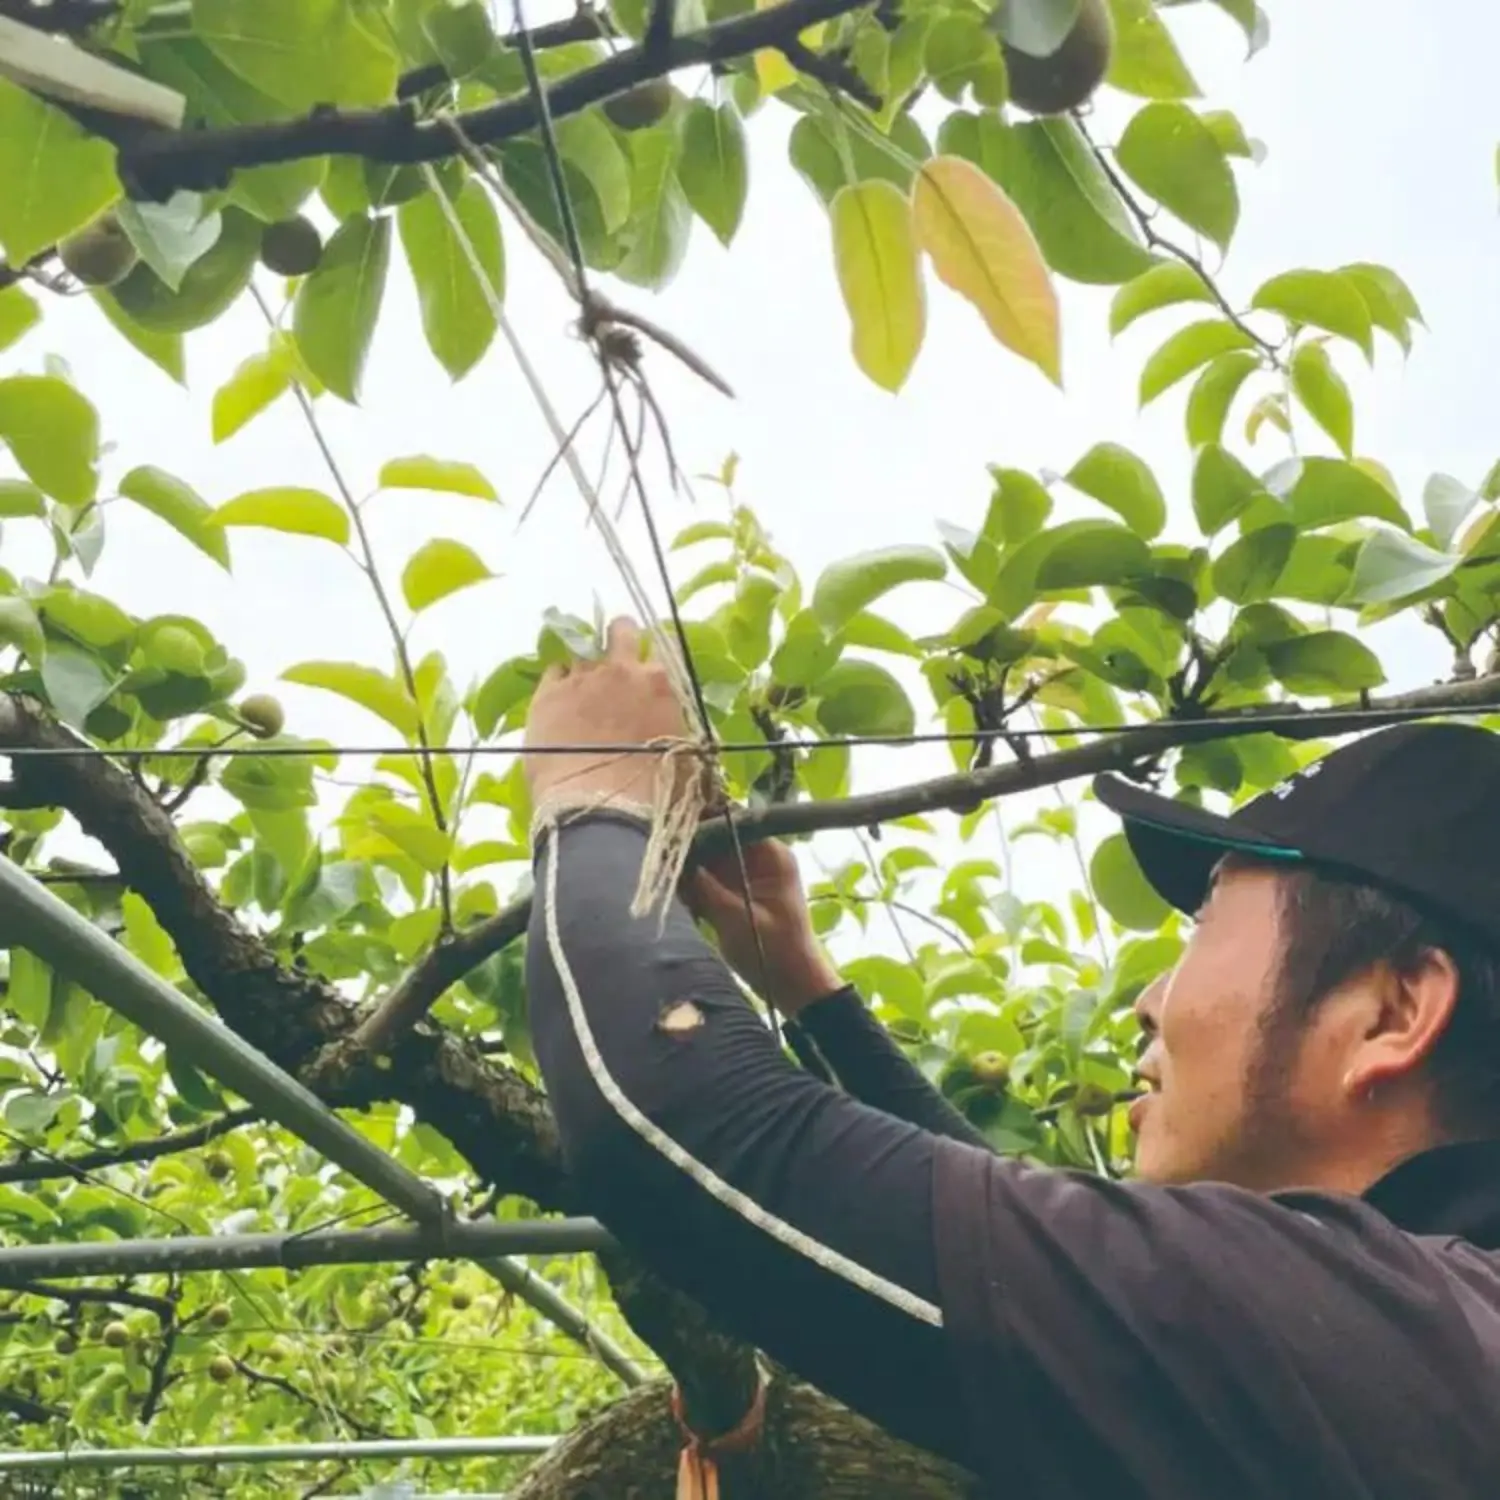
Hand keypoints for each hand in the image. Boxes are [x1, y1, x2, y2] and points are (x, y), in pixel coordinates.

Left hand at [523, 616, 693, 811]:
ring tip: (586, 689)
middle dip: (621, 636)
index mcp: (661, 683)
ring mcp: (581, 679)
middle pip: (621, 629)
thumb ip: (681, 729)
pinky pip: (554, 671)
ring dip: (588, 665)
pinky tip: (562, 700)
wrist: (601, 810)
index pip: (664, 646)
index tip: (651, 668)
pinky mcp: (547, 695)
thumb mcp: (686, 758)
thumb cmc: (654, 793)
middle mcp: (621, 670)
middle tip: (618, 656)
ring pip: (583, 650)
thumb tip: (682, 731)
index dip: (655, 658)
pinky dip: (560, 680)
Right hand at [684, 839, 842, 1017]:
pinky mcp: (735, 892)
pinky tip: (689, 908)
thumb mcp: (736, 919)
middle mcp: (759, 858)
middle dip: (692, 853)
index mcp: (771, 855)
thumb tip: (673, 859)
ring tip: (682, 896)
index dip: (703, 824)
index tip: (675, 836)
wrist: (791, 986)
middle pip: (716, 838)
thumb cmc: (773, 953)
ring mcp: (746, 874)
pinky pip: (707, 880)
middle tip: (669, 870)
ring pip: (707, 860)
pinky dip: (695, 891)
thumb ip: (705, 887)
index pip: (733, 821)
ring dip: (690, 875)